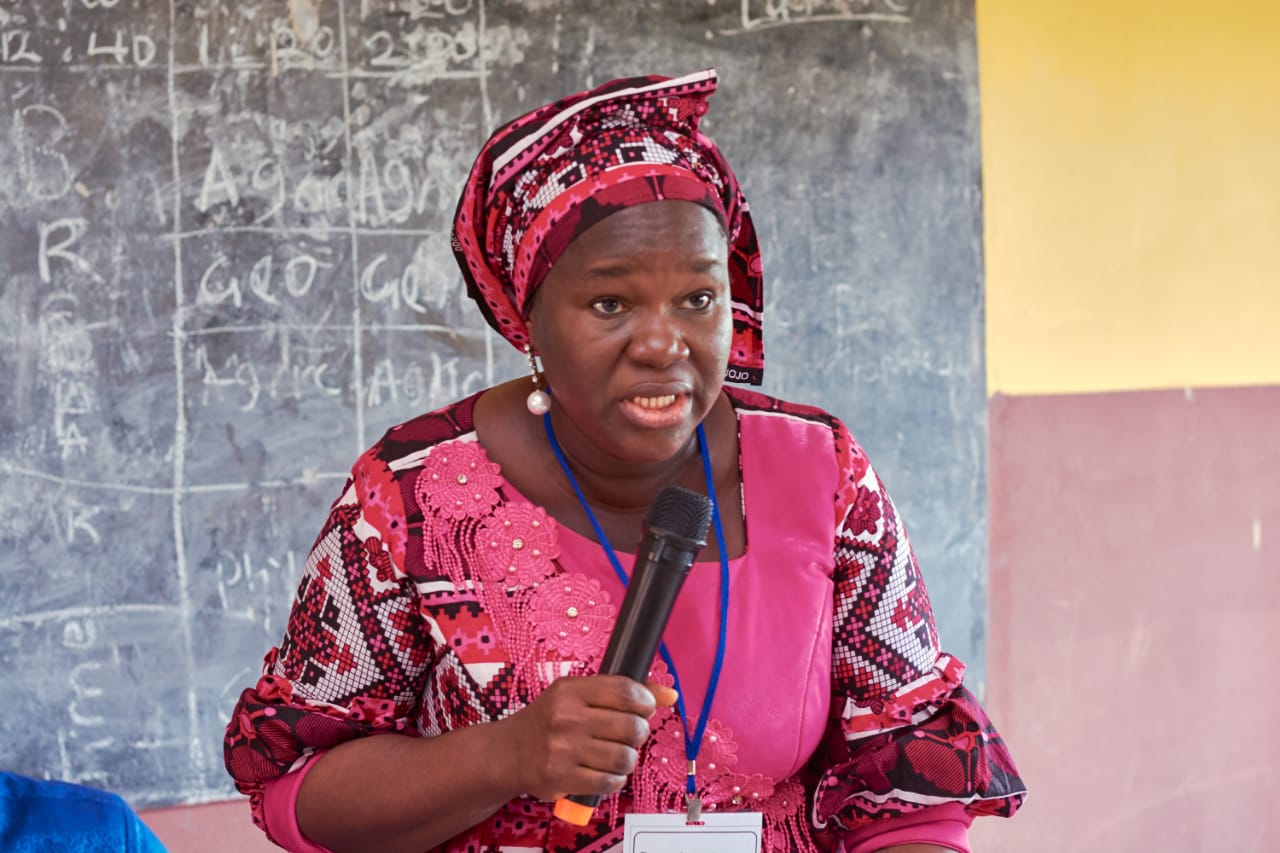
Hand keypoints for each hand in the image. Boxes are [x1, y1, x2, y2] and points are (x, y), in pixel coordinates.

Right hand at [499, 675, 677, 800]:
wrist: (509, 752)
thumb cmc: (548, 721)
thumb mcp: (578, 695)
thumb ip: (622, 692)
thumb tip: (669, 694)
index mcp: (570, 690)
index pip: (625, 691)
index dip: (645, 700)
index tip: (645, 707)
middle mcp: (566, 718)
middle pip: (631, 726)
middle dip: (639, 732)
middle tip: (630, 734)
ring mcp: (563, 750)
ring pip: (624, 757)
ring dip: (628, 758)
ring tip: (616, 754)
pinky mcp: (562, 778)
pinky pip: (610, 781)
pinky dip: (615, 779)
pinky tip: (605, 771)